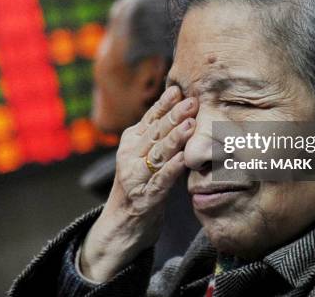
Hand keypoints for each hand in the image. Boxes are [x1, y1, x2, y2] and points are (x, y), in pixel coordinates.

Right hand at [80, 85, 197, 280]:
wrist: (122, 225)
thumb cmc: (140, 185)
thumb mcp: (145, 156)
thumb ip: (159, 135)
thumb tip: (180, 107)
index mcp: (130, 142)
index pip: (150, 118)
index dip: (164, 104)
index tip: (179, 89)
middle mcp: (129, 156)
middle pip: (155, 132)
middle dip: (174, 115)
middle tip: (192, 101)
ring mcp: (136, 177)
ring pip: (158, 153)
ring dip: (175, 138)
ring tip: (191, 123)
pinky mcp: (146, 198)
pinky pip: (161, 181)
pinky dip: (173, 168)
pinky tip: (184, 158)